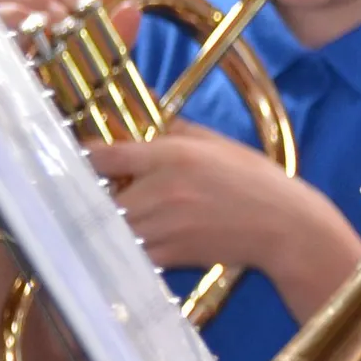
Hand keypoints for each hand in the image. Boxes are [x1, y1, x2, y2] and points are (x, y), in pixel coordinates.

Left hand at [89, 127, 349, 281]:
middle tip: (86, 191)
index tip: (75, 157)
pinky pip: (130, 253)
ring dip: (102, 223)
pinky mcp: (170, 255)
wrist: (285, 226)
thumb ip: (173, 126)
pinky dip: (122, 248)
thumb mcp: (215, 142)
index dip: (81, 156)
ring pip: (109, 228)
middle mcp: (160, 191)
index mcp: (170, 157)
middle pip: (96, 197)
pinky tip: (127, 239)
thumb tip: (144, 105)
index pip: (103, 155)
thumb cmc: (254, 179)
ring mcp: (163, 227)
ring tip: (105, 215)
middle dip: (88, 195)